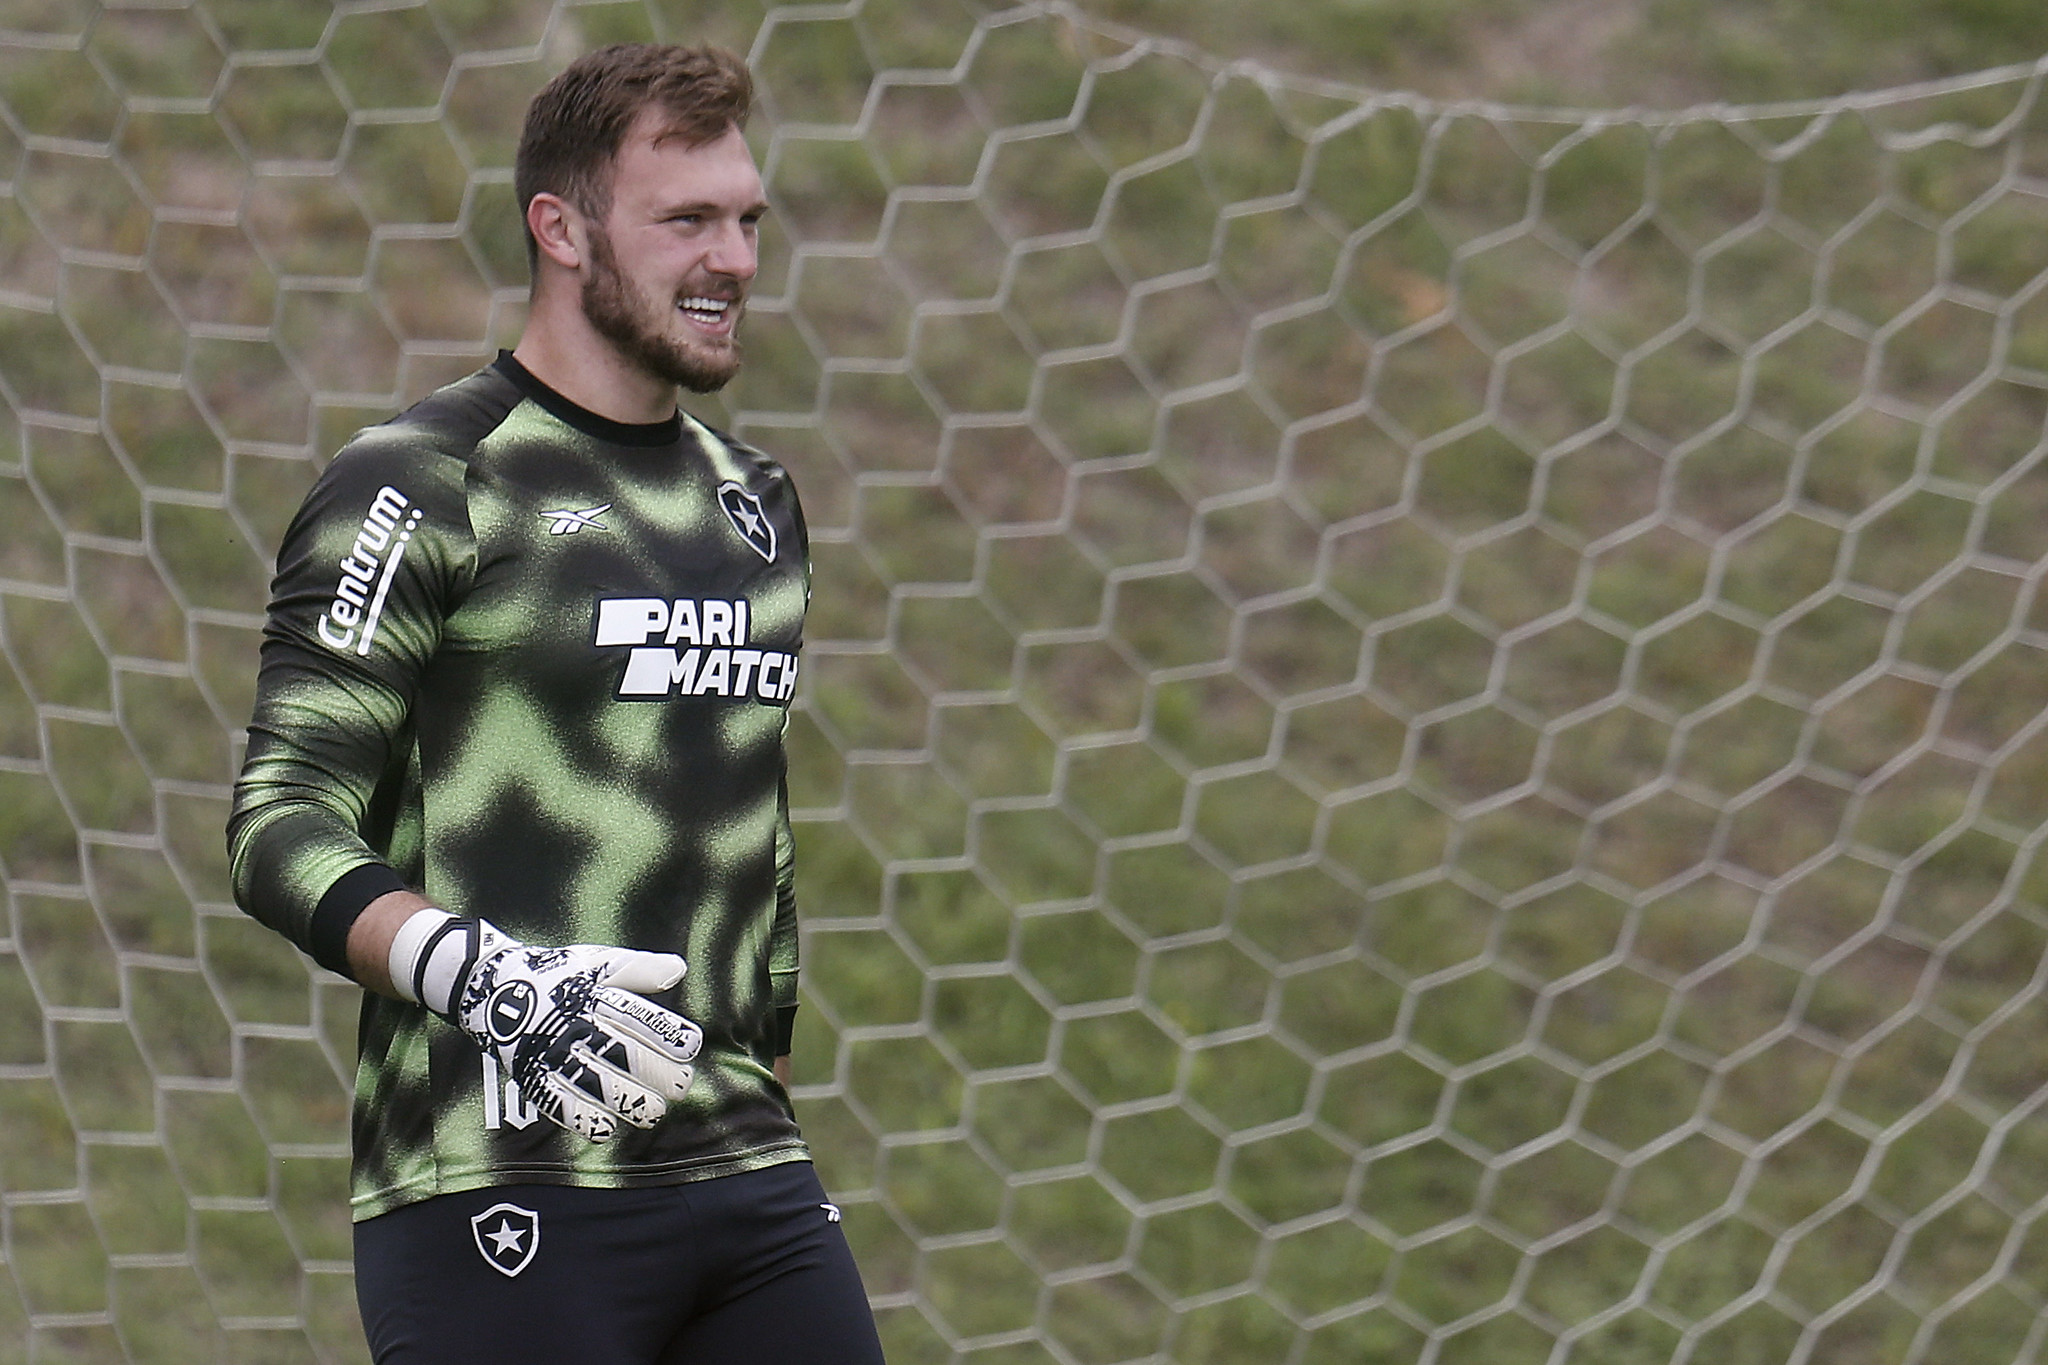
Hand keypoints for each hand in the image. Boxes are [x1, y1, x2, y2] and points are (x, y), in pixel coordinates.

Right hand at [393, 913, 702, 1141]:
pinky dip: (580, 1118)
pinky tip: (606, 1128)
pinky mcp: (531, 1075)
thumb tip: (678, 970)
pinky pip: (555, 1101)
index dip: (667, 1034)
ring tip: (654, 1114)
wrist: (493, 985)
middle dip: (657, 1073)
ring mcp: (551, 1052)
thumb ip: (637, 970)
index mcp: (594, 995)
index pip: (637, 1016)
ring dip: (628, 1101)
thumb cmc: (559, 975)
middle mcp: (574, 1025)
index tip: (691, 1047)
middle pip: (622, 1054)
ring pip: (594, 1083)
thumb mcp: (598, 963)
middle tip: (680, 1086)